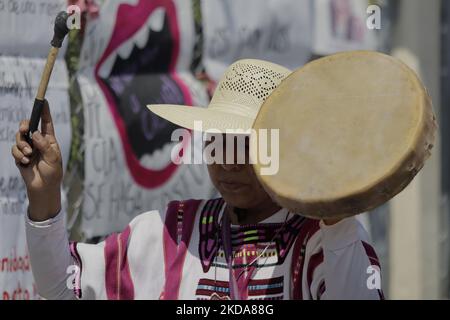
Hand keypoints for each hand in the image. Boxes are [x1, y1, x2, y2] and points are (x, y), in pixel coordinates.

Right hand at [11, 100, 62, 220]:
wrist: (44, 187)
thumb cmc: (53, 173)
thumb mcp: (53, 158)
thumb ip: (44, 145)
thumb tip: (35, 133)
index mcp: (49, 140)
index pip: (46, 123)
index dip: (44, 111)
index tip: (43, 100)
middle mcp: (38, 142)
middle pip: (27, 127)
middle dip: (23, 126)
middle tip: (24, 130)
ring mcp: (28, 149)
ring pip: (19, 138)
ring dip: (22, 145)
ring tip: (28, 155)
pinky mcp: (20, 157)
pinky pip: (14, 151)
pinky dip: (18, 155)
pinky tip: (25, 162)